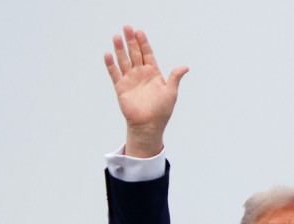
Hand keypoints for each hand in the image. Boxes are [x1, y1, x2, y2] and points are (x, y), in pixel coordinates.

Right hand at [103, 25, 188, 157]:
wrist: (148, 125)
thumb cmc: (162, 111)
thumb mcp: (171, 93)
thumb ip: (175, 78)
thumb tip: (185, 67)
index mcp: (153, 73)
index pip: (147, 54)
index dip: (143, 43)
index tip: (140, 32)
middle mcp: (141, 74)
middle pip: (134, 54)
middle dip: (131, 41)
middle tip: (127, 28)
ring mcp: (130, 79)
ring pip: (124, 60)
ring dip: (120, 49)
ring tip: (116, 37)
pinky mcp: (121, 87)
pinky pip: (114, 73)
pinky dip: (111, 64)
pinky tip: (108, 54)